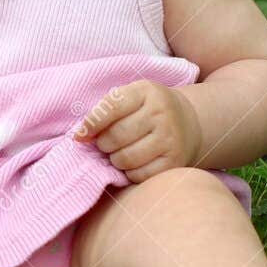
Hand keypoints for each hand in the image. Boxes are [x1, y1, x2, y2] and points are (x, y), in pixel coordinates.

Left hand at [72, 79, 201, 182]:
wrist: (188, 122)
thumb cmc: (147, 110)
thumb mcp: (130, 98)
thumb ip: (105, 111)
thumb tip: (79, 136)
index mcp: (146, 91)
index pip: (111, 108)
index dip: (91, 124)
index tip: (80, 135)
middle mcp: (161, 113)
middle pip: (116, 136)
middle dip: (103, 144)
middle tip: (106, 144)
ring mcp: (170, 138)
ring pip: (125, 158)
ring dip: (115, 160)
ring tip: (119, 153)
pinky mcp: (174, 162)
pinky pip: (139, 175)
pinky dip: (130, 173)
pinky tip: (134, 163)